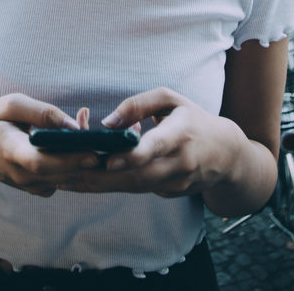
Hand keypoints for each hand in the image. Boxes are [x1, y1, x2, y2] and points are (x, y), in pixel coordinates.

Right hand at [0, 94, 101, 197]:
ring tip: (99, 141)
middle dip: (87, 161)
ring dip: (85, 164)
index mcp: (11, 149)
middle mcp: (21, 174)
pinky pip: (63, 181)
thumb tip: (74, 126)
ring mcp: (29, 185)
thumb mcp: (11, 105)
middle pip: (59, 174)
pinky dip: (76, 168)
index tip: (91, 151)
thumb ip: (43, 113)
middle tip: (112, 146)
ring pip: (65, 180)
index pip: (39, 161)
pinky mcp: (37, 188)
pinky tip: (82, 150)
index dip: (67, 159)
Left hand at [61, 88, 241, 198]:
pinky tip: (86, 182)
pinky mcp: (169, 193)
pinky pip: (138, 189)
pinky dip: (113, 186)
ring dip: (100, 186)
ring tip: (66, 180)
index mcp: (181, 134)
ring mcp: (176, 183)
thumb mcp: (171, 99)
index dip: (133, 156)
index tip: (109, 161)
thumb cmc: (193, 119)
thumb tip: (107, 123)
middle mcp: (180, 163)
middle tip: (69, 175)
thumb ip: (139, 104)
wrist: (226, 154)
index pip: (156, 148)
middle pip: (138, 176)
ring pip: (134, 187)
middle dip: (102, 179)